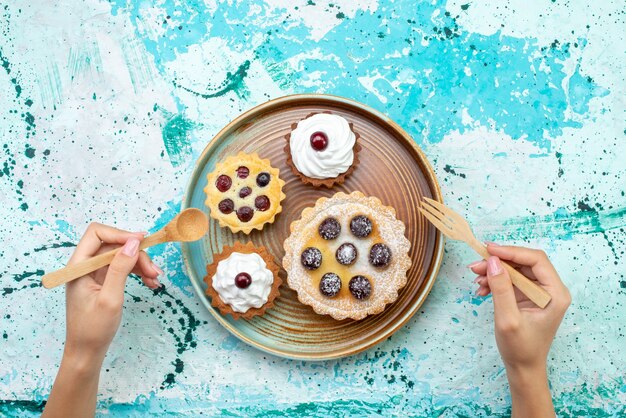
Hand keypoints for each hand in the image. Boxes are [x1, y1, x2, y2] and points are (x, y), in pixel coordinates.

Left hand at [43, 223, 162, 417]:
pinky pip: (122, 268)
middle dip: (135, 253)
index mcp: (78, 266)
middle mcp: (84, 266)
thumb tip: (133, 243)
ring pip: (121, 255)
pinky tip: (151, 283)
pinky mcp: (103, 281)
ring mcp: (94, 273)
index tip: (142, 242)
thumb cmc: (93, 330)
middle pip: (113, 244)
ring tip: (156, 279)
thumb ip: (120, 268)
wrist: (87, 353)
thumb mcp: (110, 298)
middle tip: (154, 271)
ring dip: (140, 264)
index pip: (97, 234)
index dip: (120, 234)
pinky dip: (137, 272)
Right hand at [468, 243, 570, 417]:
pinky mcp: (528, 296)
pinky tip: (481, 288)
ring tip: (475, 278)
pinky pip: (511, 280)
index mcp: (555, 294)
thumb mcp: (507, 318)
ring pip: (516, 269)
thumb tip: (493, 261)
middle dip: (499, 261)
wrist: (523, 367)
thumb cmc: (520, 348)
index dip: (512, 252)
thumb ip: (501, 288)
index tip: (489, 250)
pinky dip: (495, 280)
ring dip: (494, 271)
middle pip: (524, 262)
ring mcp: (539, 292)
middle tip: (476, 265)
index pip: (536, 260)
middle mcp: (551, 289)